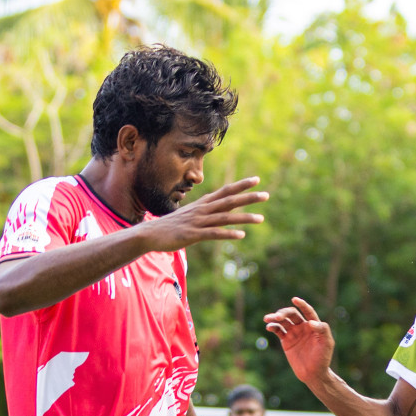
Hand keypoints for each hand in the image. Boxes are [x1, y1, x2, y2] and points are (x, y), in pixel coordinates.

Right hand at [138, 177, 267, 251]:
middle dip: (248, 198)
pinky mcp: (193, 235)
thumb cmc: (170, 226)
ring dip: (244, 218)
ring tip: (261, 219)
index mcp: (202, 204)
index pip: (225, 191)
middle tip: (266, 195)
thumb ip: (204, 213)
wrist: (149, 234)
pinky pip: (214, 233)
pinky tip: (241, 235)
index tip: (256, 179)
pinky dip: (228, 233)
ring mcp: (198, 222)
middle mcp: (202, 210)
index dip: (241, 185)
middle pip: (229, 201)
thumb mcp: (189, 216)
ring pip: (225, 217)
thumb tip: (215, 213)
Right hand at [264, 297, 334, 385]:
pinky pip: (278, 331)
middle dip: (284, 313)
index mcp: (314, 325)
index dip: (302, 305)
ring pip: (283, 321)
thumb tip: (310, 322)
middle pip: (292, 314)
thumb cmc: (323, 358)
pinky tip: (269, 327)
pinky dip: (273, 327)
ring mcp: (294, 333)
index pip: (308, 311)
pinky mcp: (286, 341)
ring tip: (268, 319)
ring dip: (275, 318)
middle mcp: (303, 327)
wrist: (313, 374)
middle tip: (277, 317)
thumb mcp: (327, 343)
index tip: (295, 299)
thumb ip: (322, 330)